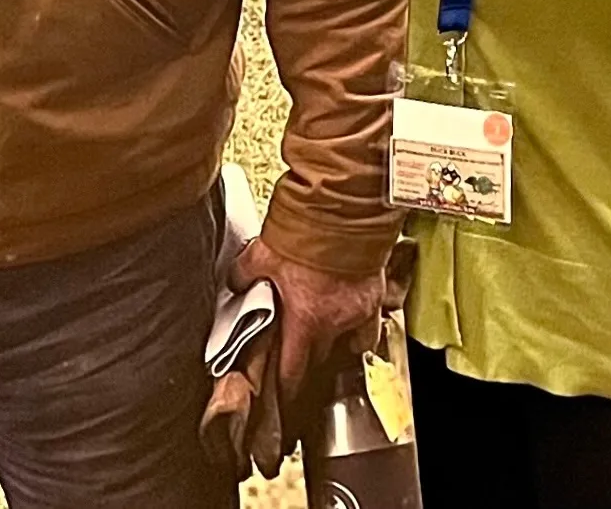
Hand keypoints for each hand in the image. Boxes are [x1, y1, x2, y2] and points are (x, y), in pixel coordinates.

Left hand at [230, 237, 383, 407]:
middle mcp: (336, 323)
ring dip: (334, 347)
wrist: (343, 212)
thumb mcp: (260, 254)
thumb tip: (235, 283)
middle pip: (321, 359)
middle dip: (308, 364)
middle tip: (297, 362)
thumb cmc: (304, 234)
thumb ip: (244, 274)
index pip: (295, 369)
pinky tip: (349, 323)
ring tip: (323, 343)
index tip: (283, 397)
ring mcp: (359, 312)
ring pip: (348, 345)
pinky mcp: (375, 297)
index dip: (286, 387)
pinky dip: (359, 329)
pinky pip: (369, 326)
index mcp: (307, 320)